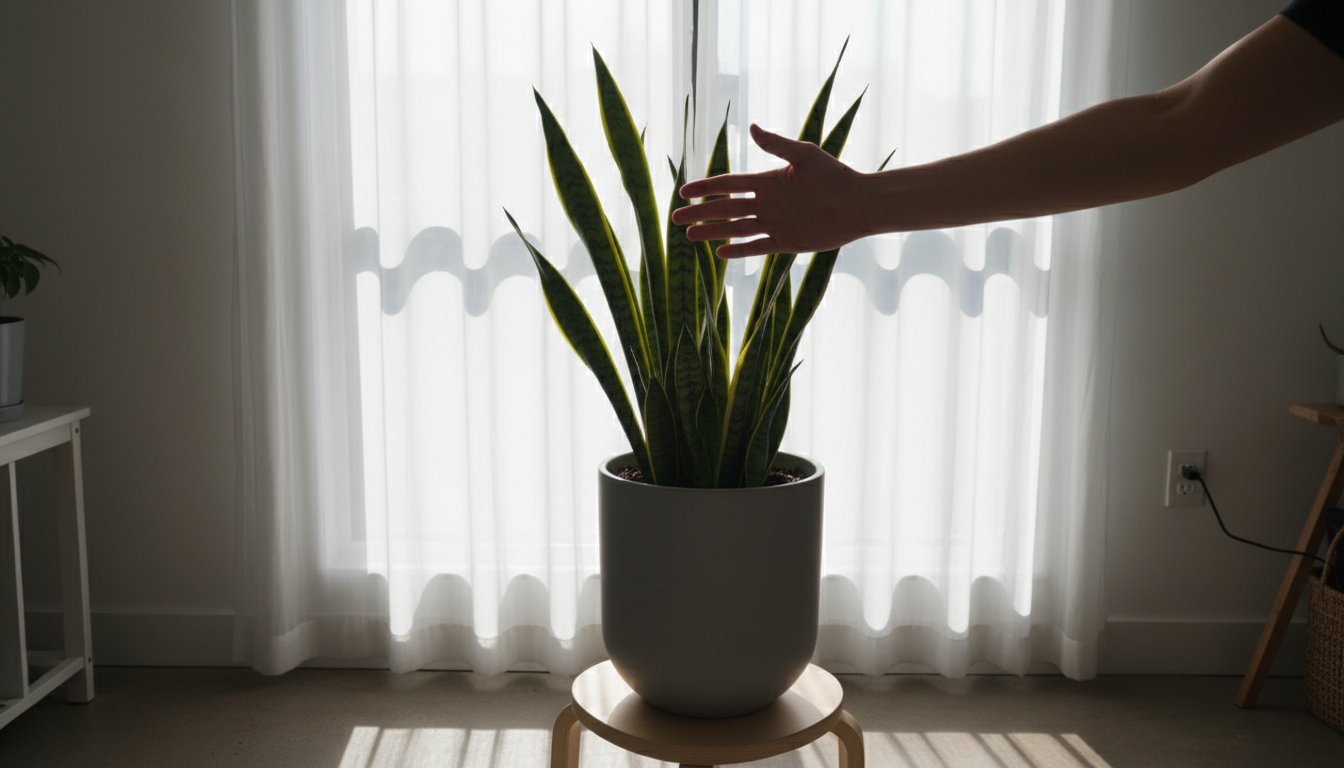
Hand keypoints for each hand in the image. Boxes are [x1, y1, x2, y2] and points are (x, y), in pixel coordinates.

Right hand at [672, 123, 870, 258]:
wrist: (860, 204)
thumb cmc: (836, 176)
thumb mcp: (805, 156)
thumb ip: (777, 145)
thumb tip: (753, 127)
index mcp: (768, 181)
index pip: (729, 185)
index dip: (706, 188)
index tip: (685, 191)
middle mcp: (767, 203)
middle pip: (726, 208)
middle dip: (701, 213)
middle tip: (677, 218)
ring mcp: (775, 223)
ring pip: (737, 228)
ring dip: (713, 232)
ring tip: (690, 236)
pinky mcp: (787, 242)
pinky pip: (757, 246)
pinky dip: (739, 250)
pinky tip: (720, 252)